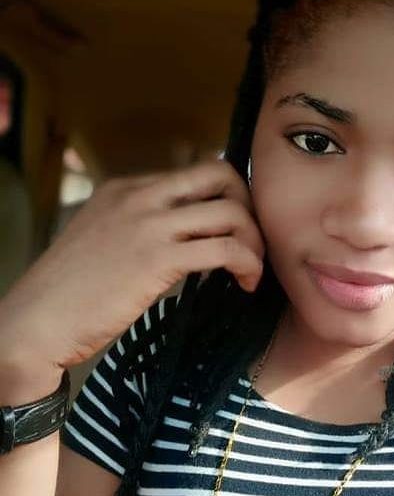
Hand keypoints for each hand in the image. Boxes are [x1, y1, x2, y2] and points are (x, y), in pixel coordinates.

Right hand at [0, 160, 264, 379]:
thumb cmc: (72, 291)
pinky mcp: (158, 258)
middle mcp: (140, 195)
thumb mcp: (106, 238)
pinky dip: (248, 265)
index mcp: (127, 187)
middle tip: (250, 242)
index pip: (198, 173)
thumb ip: (145, 225)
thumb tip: (192, 235)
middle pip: (222, 175)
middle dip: (250, 207)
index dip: (229, 199)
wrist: (36, 322)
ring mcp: (149, 223)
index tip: (235, 230)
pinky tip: (245, 284)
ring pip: (232, 213)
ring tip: (251, 271)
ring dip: (255, 243)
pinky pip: (226, 249)